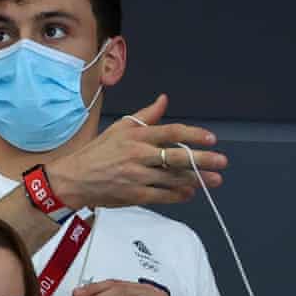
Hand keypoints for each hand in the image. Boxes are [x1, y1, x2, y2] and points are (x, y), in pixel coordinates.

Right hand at [46, 93, 227, 209]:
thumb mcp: (120, 128)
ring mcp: (137, 177)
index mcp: (136, 137)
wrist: (74, 179)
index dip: (193, 134)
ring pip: (174, 178)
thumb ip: (146, 116)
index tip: (211, 138)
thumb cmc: (97, 153)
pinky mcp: (135, 195)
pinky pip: (163, 195)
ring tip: (214, 180)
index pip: (171, 132)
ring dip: (196, 180)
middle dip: (203, 159)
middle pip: (177, 157)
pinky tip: (190, 192)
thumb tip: (164, 100)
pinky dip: (178, 194)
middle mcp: (139, 156)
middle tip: (222, 161)